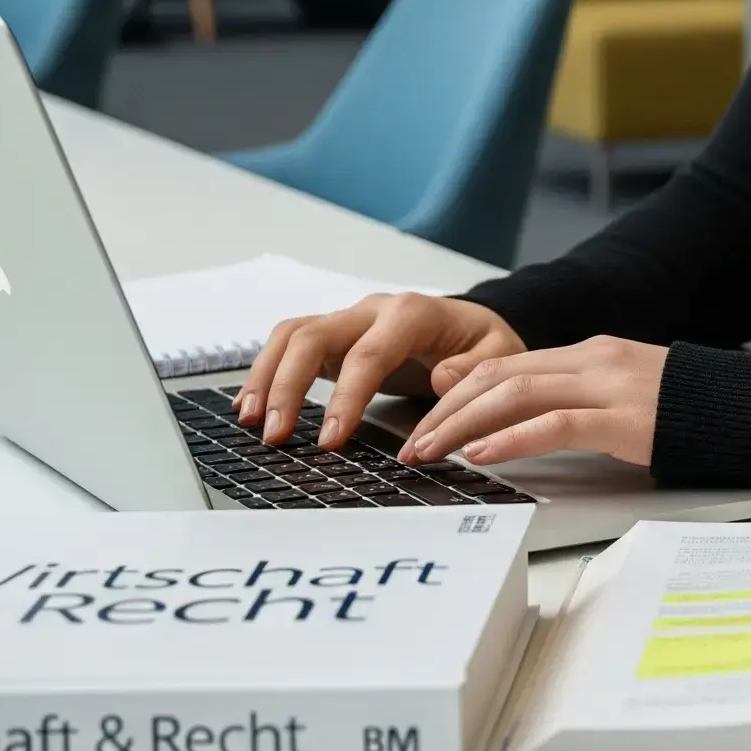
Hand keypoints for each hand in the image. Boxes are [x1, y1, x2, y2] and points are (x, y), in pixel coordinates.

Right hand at [234, 293, 525, 447]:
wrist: (473, 326)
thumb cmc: (483, 343)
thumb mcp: (499, 355)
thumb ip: (475, 369)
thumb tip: (442, 379)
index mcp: (412, 313)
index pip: (368, 354)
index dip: (346, 397)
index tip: (331, 439)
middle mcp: (373, 310)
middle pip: (315, 336)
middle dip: (289, 386)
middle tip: (276, 435)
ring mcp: (349, 321)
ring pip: (293, 336)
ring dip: (267, 377)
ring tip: (251, 421)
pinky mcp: (335, 337)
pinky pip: (291, 346)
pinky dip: (268, 372)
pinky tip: (252, 403)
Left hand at [397, 335, 667, 467]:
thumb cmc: (691, 415)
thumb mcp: (625, 398)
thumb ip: (577, 400)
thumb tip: (520, 422)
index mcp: (591, 353)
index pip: (505, 366)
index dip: (457, 393)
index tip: (425, 422)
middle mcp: (594, 360)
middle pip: (499, 377)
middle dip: (447, 413)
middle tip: (414, 446)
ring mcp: (610, 386)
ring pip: (516, 395)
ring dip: (464, 427)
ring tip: (433, 453)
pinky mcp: (625, 419)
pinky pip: (555, 424)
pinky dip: (511, 438)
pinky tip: (484, 455)